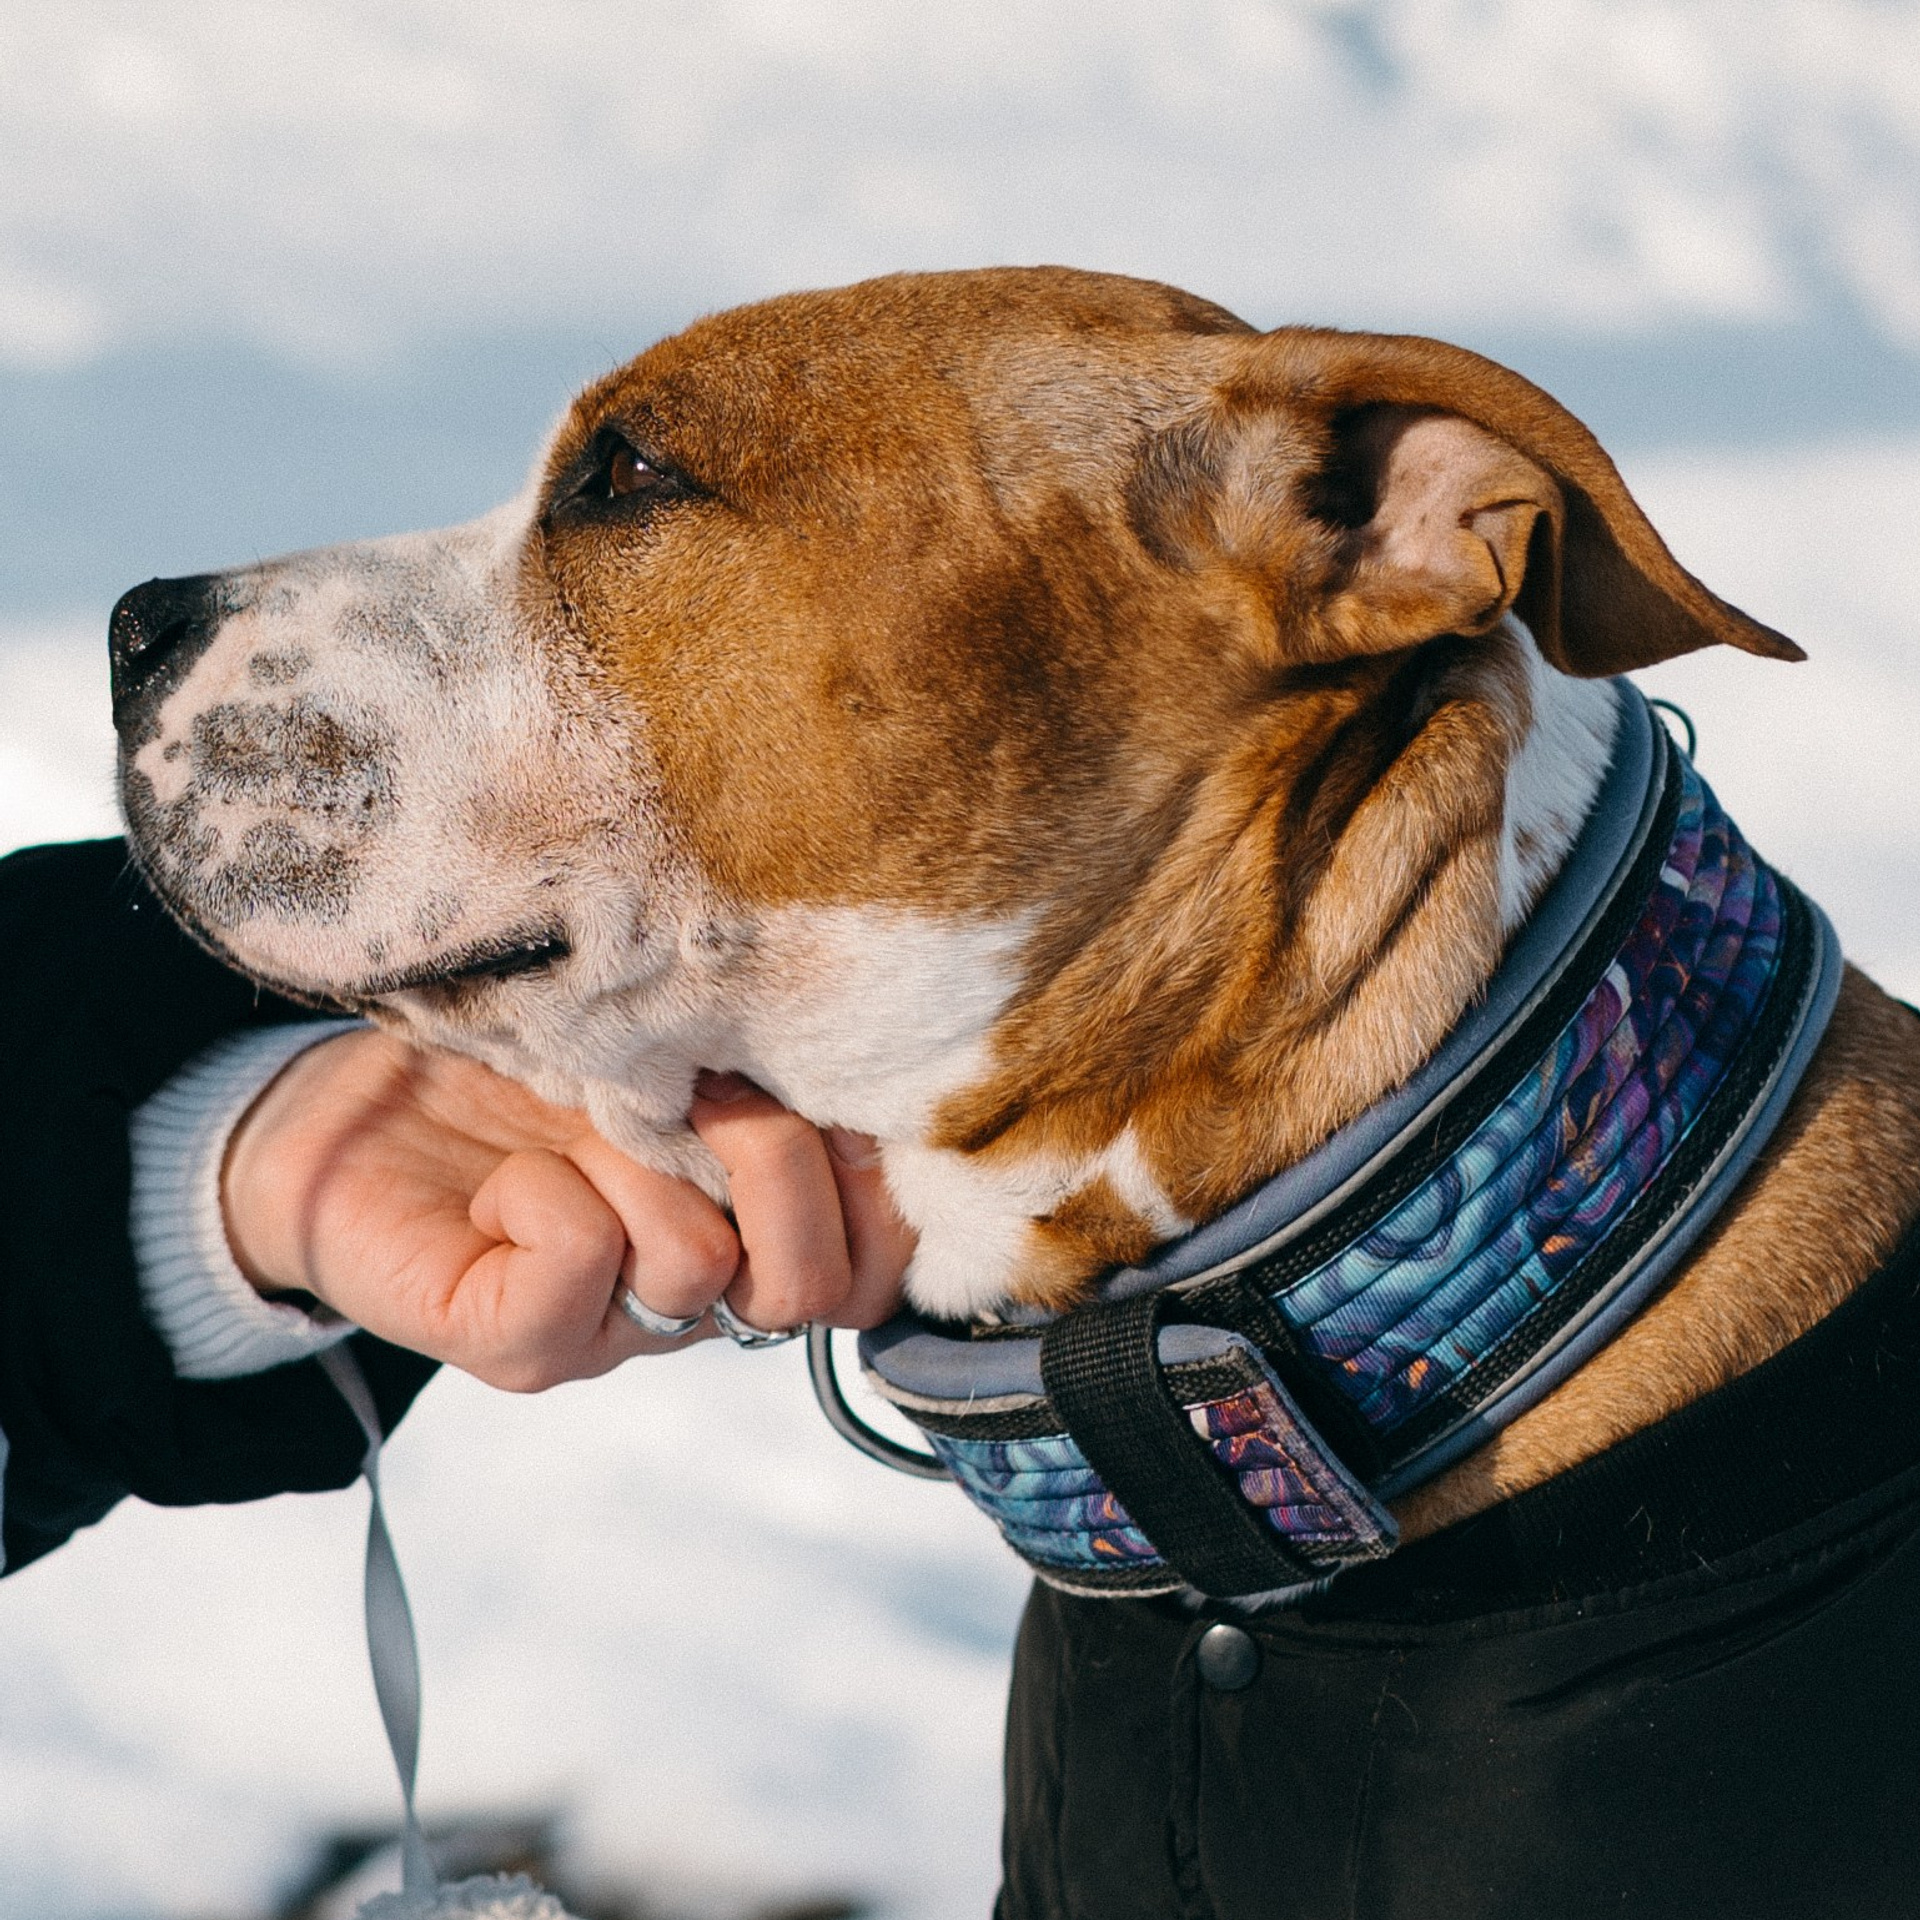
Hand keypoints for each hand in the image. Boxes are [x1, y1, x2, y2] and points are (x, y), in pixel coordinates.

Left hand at [220, 1030, 914, 1390]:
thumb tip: (848, 1053)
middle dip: (772, 1155)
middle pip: (813, 1283)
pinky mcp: (512, 1344)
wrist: (346, 1103)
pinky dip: (545, 1188)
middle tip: (695, 1087)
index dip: (874, 1184)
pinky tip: (506, 1176)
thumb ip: (762, 1066)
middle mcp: (696, 1304)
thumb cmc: (519, 1058)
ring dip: (635, 1154)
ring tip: (572, 1120)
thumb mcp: (666, 1042)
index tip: (810, 1083)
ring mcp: (609, 1334)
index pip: (877, 1275)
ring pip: (697, 1259)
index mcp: (751, 1237)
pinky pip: (580, 1261)